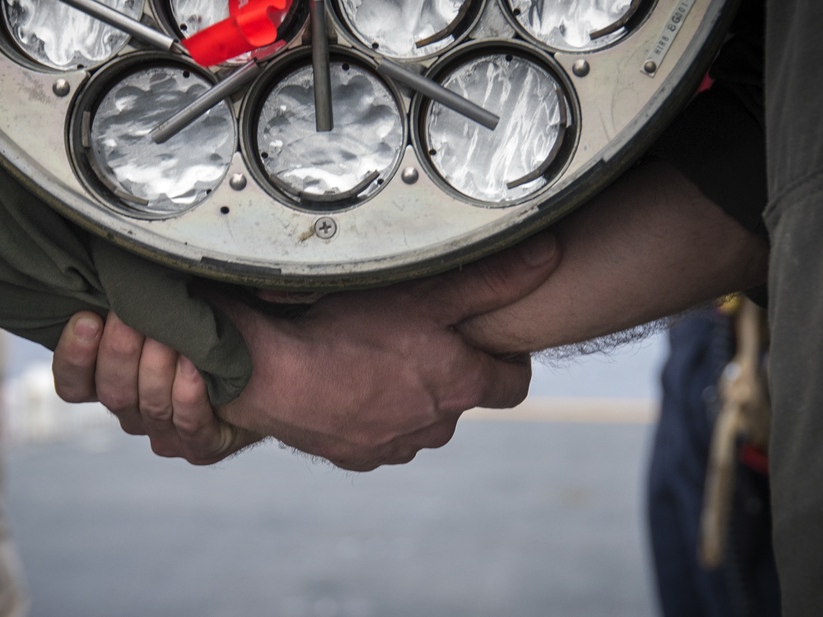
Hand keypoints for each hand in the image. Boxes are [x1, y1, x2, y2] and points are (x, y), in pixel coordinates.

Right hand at [53, 311, 262, 463]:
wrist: (273, 362)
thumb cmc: (215, 324)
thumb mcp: (175, 302)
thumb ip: (143, 296)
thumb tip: (119, 264)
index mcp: (115, 380)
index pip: (73, 384)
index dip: (73, 356)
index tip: (87, 318)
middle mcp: (134, 412)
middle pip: (111, 393)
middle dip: (120, 351)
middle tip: (131, 316)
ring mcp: (166, 433)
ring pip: (148, 408)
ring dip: (157, 369)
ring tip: (170, 337)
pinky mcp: (201, 446)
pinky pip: (188, 425)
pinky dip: (189, 395)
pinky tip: (195, 367)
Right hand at [213, 232, 560, 470]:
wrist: (274, 378)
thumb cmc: (347, 333)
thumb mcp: (424, 295)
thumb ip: (490, 280)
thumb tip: (547, 258)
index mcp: (461, 387)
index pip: (513, 384)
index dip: (508, 360)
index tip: (490, 340)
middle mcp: (435, 427)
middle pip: (461, 399)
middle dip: (450, 374)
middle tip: (421, 339)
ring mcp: (394, 446)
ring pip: (419, 420)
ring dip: (409, 397)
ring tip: (377, 360)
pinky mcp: (357, 456)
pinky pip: (378, 436)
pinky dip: (372, 415)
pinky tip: (348, 386)